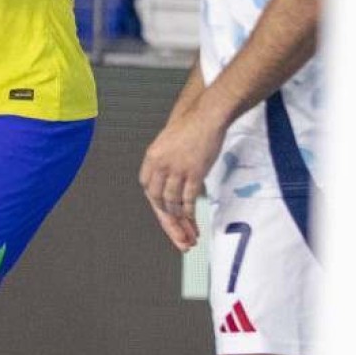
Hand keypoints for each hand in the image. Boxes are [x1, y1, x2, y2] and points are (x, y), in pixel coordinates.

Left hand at [139, 101, 227, 251]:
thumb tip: (167, 185)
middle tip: (177, 238)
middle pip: (159, 201)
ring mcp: (177, 169)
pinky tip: (193, 224)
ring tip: (188, 235)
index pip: (148, 188)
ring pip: (174, 203)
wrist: (207, 116)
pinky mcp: (194, 172)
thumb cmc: (191, 128)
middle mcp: (161, 165)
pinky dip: (190, 214)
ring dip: (181, 223)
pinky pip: (189, 199)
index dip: (157, 204)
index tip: (165, 216)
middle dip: (168, 223)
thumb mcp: (168, 144)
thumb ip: (164, 164)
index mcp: (151, 158)